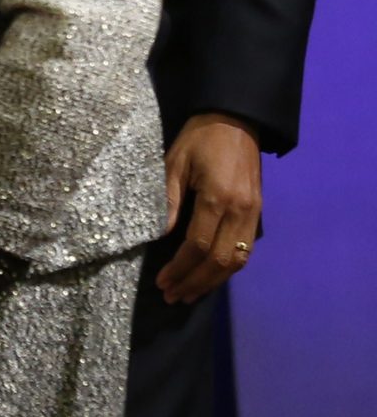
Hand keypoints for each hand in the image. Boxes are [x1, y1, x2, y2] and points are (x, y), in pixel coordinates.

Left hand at [157, 112, 261, 303]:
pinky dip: (228, 267)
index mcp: (217, 198)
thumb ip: (167, 200)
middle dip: (195, 282)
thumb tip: (158, 236)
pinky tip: (211, 276)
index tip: (163, 281)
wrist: (236, 120)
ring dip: (213, 281)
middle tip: (173, 296)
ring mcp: (253, 212)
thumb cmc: (198, 139)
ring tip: (190, 294)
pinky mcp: (258, 211)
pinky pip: (246, 248)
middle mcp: (240, 211)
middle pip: (220, 260)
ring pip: (238, 260)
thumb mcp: (174, 163)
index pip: (198, 246)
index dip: (180, 268)